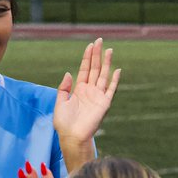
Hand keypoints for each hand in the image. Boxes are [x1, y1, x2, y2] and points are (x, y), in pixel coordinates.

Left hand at [53, 38, 120, 154]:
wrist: (72, 136)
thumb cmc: (64, 123)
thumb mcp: (60, 103)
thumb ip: (64, 88)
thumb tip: (69, 72)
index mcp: (79, 90)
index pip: (85, 69)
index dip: (87, 57)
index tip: (90, 45)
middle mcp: (90, 91)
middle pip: (95, 69)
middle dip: (97, 55)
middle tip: (100, 41)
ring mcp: (98, 96)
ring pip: (103, 75)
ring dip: (106, 63)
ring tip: (109, 50)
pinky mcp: (104, 104)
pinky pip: (111, 89)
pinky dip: (114, 80)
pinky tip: (117, 70)